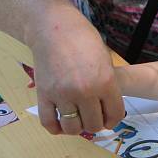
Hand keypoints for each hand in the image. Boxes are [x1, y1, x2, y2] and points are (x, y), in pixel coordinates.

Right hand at [29, 6, 124, 134]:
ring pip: (72, 128)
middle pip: (93, 125)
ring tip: (76, 119)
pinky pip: (49, 122)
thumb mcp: (105, 59)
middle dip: (95, 124)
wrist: (53, 28)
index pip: (114, 115)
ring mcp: (63, 95)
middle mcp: (85, 92)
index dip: (112, 120)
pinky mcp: (44, 95)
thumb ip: (108, 83)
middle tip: (91, 116)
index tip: (108, 119)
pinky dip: (56, 128)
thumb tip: (107, 106)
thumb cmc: (83, 38)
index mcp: (105, 82)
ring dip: (76, 128)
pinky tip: (60, 123)